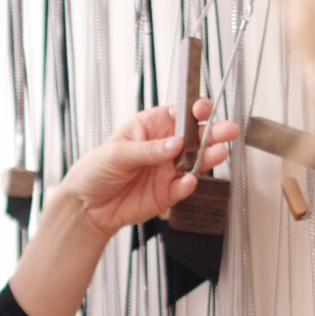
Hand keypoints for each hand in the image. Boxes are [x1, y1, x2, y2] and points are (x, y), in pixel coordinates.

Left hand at [57, 100, 240, 237]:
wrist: (87, 206)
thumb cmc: (96, 170)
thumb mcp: (117, 153)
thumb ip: (148, 150)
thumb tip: (175, 144)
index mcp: (151, 127)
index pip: (179, 114)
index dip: (193, 110)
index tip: (202, 109)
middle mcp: (165, 147)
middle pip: (195, 137)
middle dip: (213, 132)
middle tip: (227, 130)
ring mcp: (168, 170)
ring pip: (196, 161)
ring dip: (209, 157)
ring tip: (219, 153)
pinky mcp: (168, 192)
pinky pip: (184, 187)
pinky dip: (188, 185)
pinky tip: (188, 181)